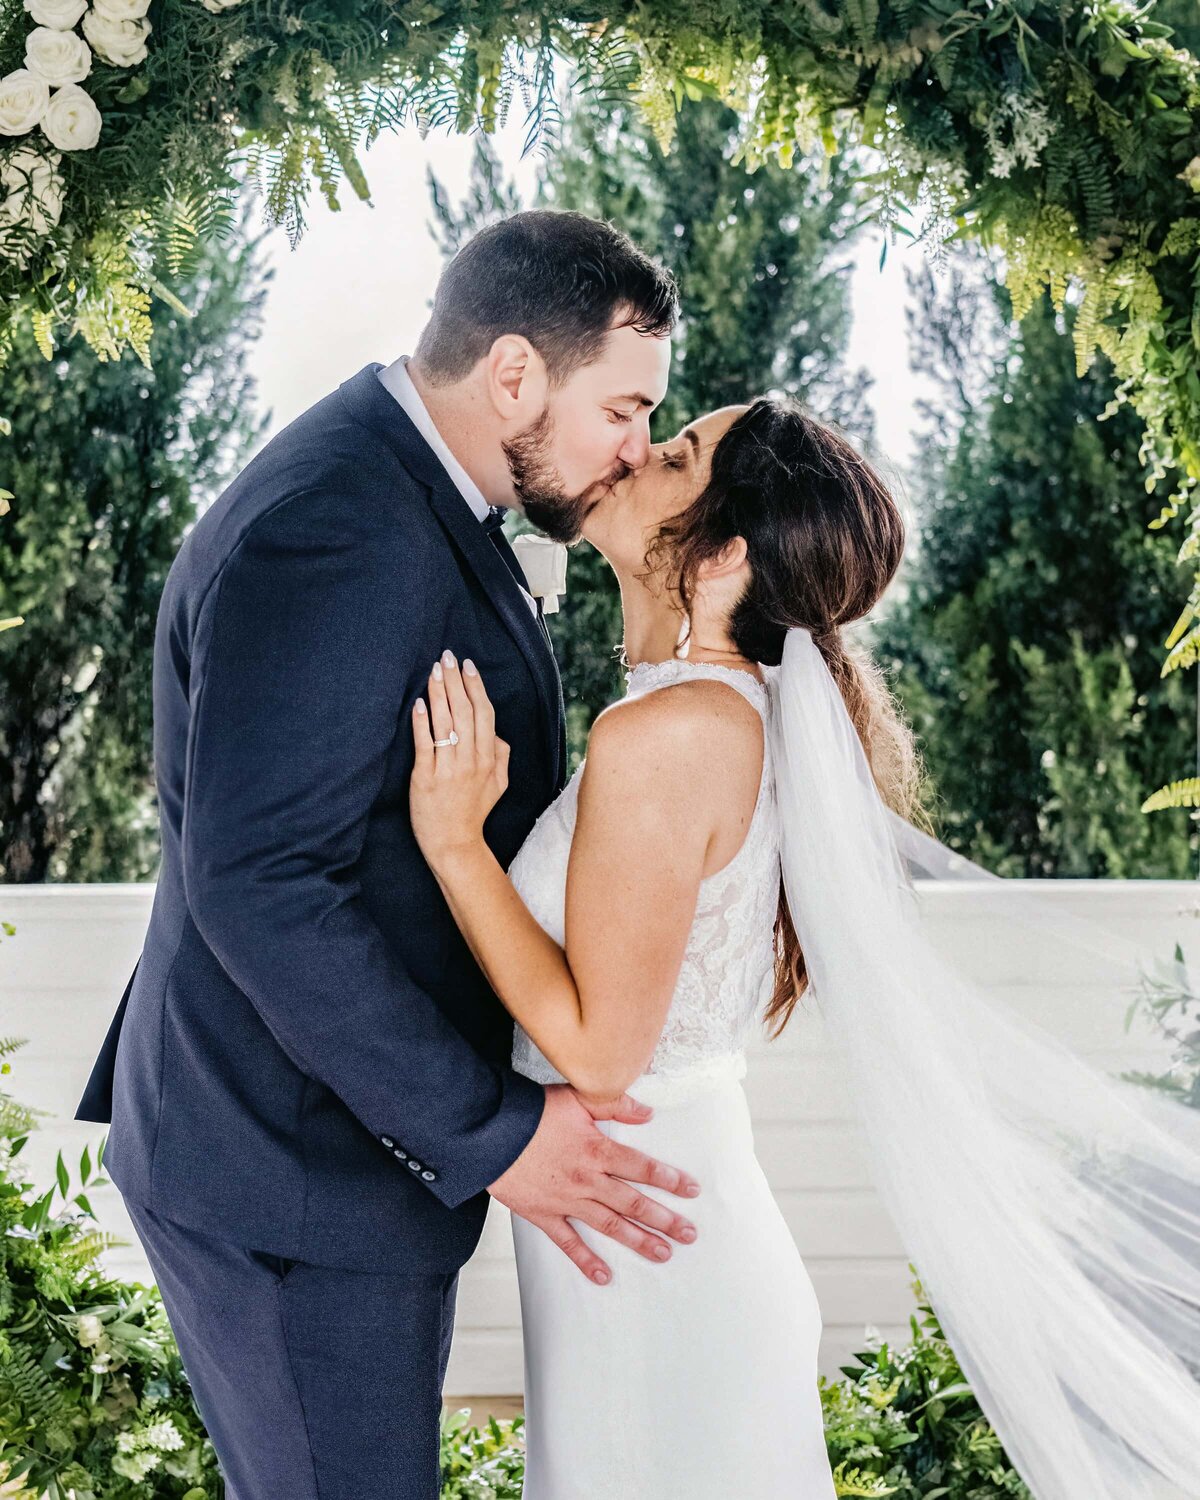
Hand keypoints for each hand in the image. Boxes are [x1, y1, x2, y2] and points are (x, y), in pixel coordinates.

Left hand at [410, 649, 509, 864]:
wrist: (454, 844)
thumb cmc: (474, 812)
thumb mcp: (499, 785)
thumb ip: (501, 755)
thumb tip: (497, 733)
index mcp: (489, 759)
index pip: (484, 714)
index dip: (476, 687)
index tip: (468, 666)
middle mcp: (471, 760)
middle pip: (465, 712)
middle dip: (455, 681)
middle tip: (447, 657)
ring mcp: (448, 769)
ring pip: (446, 723)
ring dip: (439, 694)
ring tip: (433, 671)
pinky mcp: (426, 778)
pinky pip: (425, 744)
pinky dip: (422, 722)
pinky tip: (418, 703)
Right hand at [488, 1084, 701, 1285]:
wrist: (488, 1134)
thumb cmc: (530, 1112)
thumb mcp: (576, 1096)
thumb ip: (615, 1103)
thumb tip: (647, 1112)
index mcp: (597, 1149)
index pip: (641, 1167)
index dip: (669, 1179)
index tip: (692, 1191)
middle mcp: (587, 1179)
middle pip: (632, 1202)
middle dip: (664, 1219)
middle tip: (689, 1234)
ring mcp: (566, 1200)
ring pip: (609, 1224)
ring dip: (638, 1241)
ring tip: (663, 1254)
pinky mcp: (543, 1215)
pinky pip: (567, 1243)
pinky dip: (585, 1260)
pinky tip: (603, 1276)